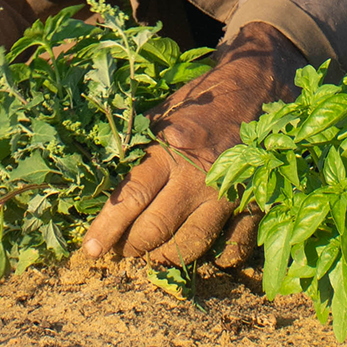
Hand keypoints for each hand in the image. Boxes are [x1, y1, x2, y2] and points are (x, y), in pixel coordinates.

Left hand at [81, 21, 311, 267]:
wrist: (256, 88)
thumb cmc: (200, 102)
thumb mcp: (161, 115)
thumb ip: (136, 149)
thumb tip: (100, 184)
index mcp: (171, 148)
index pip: (132, 197)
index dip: (108, 228)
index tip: (90, 249)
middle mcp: (199, 175)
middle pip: (157, 228)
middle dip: (132, 247)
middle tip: (122, 251)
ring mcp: (229, 192)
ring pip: (191, 244)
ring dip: (166, 257)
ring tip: (153, 253)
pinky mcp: (254, 203)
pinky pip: (233, 247)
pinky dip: (214, 258)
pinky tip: (200, 250)